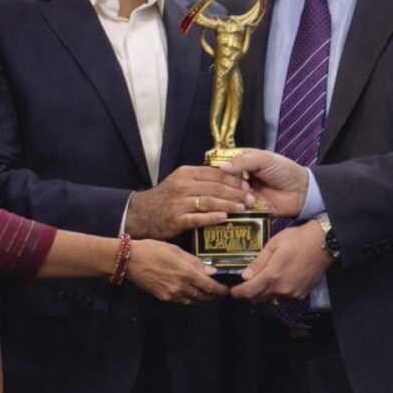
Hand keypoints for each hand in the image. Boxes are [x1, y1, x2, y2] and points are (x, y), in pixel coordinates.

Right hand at [126, 165, 248, 238]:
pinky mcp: (176, 219)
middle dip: (235, 192)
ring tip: (243, 208)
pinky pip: (199, 217)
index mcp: (185, 173)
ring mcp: (179, 202)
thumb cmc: (165, 198)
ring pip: (209, 201)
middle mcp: (182, 185)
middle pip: (215, 187)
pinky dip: (213, 217)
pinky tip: (225, 217)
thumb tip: (226, 179)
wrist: (141, 214)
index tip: (247, 184)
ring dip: (229, 204)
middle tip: (250, 198)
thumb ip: (199, 179)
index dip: (233, 178)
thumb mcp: (180, 181)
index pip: (214, 173)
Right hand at [127, 239, 228, 302]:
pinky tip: (193, 294)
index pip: (209, 286)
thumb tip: (211, 271)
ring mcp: (171, 294)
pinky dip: (191, 299)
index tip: (227, 289)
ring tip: (210, 295)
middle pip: (203, 296)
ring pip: (193, 301)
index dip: (220, 289)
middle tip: (222, 293)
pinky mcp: (163, 297)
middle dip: (214, 296)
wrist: (129, 260)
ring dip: (204, 299)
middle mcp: (180, 287)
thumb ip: (194, 261)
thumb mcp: (175, 250)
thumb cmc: (152, 249)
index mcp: (185, 273)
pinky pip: (182, 301)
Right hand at [218, 149, 307, 216]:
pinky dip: (236, 209)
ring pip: (227, 196)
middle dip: (225, 184)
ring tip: (245, 196)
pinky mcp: (247, 209)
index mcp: (241, 162)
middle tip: (235, 186)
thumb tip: (222, 167)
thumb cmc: (284, 170)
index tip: (209, 172)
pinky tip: (239, 208)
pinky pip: (236, 210)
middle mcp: (238, 178)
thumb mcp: (264, 159)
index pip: (221, 163)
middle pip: (222, 181)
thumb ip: (243, 161)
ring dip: (232, 197)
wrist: (301, 191)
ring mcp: (241, 194)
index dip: (215, 167)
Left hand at [230, 221, 332, 300]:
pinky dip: (277, 293)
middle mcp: (282, 288)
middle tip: (245, 284)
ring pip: (271, 299)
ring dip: (263, 294)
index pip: (250, 291)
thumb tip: (245, 275)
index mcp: (273, 275)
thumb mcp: (274, 244)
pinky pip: (284, 298)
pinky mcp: (302, 294)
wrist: (323, 244)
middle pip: (259, 298)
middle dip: (249, 293)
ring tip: (260, 283)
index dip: (238, 292)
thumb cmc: (298, 239)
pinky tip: (277, 283)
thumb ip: (259, 262)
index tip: (232, 291)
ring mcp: (293, 293)